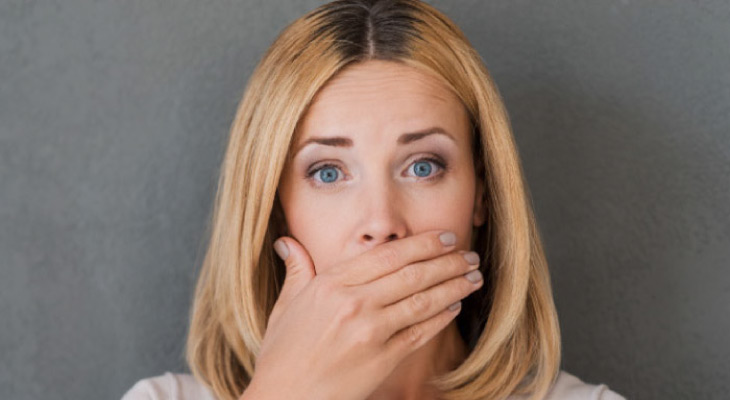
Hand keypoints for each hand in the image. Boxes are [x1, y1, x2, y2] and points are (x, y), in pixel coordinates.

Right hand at [242, 230, 482, 399]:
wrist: (282, 398)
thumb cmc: (282, 353)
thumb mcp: (285, 306)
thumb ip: (297, 270)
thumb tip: (287, 243)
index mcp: (331, 284)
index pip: (387, 254)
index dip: (422, 243)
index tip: (444, 237)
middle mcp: (353, 303)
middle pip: (412, 274)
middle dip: (448, 261)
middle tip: (469, 254)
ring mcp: (370, 332)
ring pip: (422, 301)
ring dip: (454, 286)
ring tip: (474, 277)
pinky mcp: (383, 359)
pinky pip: (420, 333)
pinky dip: (441, 318)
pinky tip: (455, 307)